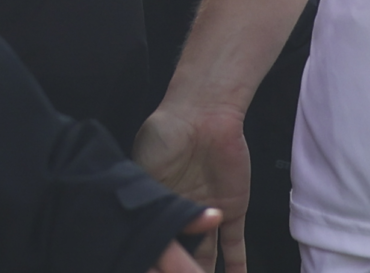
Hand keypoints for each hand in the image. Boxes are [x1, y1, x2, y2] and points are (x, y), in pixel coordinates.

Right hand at [135, 102, 245, 271]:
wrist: (204, 113)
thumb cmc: (167, 134)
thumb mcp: (142, 169)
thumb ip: (143, 203)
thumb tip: (132, 236)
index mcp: (156, 208)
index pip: (154, 245)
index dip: (154, 260)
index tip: (153, 269)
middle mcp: (180, 216)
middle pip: (179, 255)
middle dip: (178, 269)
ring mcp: (206, 216)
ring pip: (205, 256)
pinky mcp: (231, 211)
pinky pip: (234, 244)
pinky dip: (237, 264)